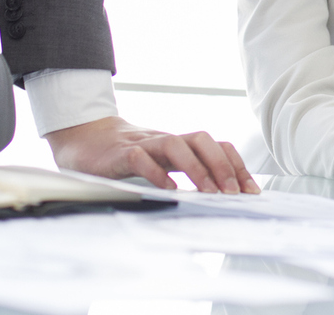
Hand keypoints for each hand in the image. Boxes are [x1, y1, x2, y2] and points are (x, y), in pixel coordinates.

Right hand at [45, 116, 258, 193]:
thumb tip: (219, 194)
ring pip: (174, 144)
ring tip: (208, 192)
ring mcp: (142, 143)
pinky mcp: (119, 154)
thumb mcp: (159, 162)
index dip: (235, 164)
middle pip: (201, 139)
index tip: (251, 190)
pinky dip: (156, 173)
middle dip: (222, 164)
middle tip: (234, 193)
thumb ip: (183, 171)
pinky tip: (168, 190)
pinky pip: (140, 158)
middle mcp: (164, 140)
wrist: (82, 138)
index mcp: (177, 144)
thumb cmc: (124, 154)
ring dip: (196, 168)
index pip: (215, 145)